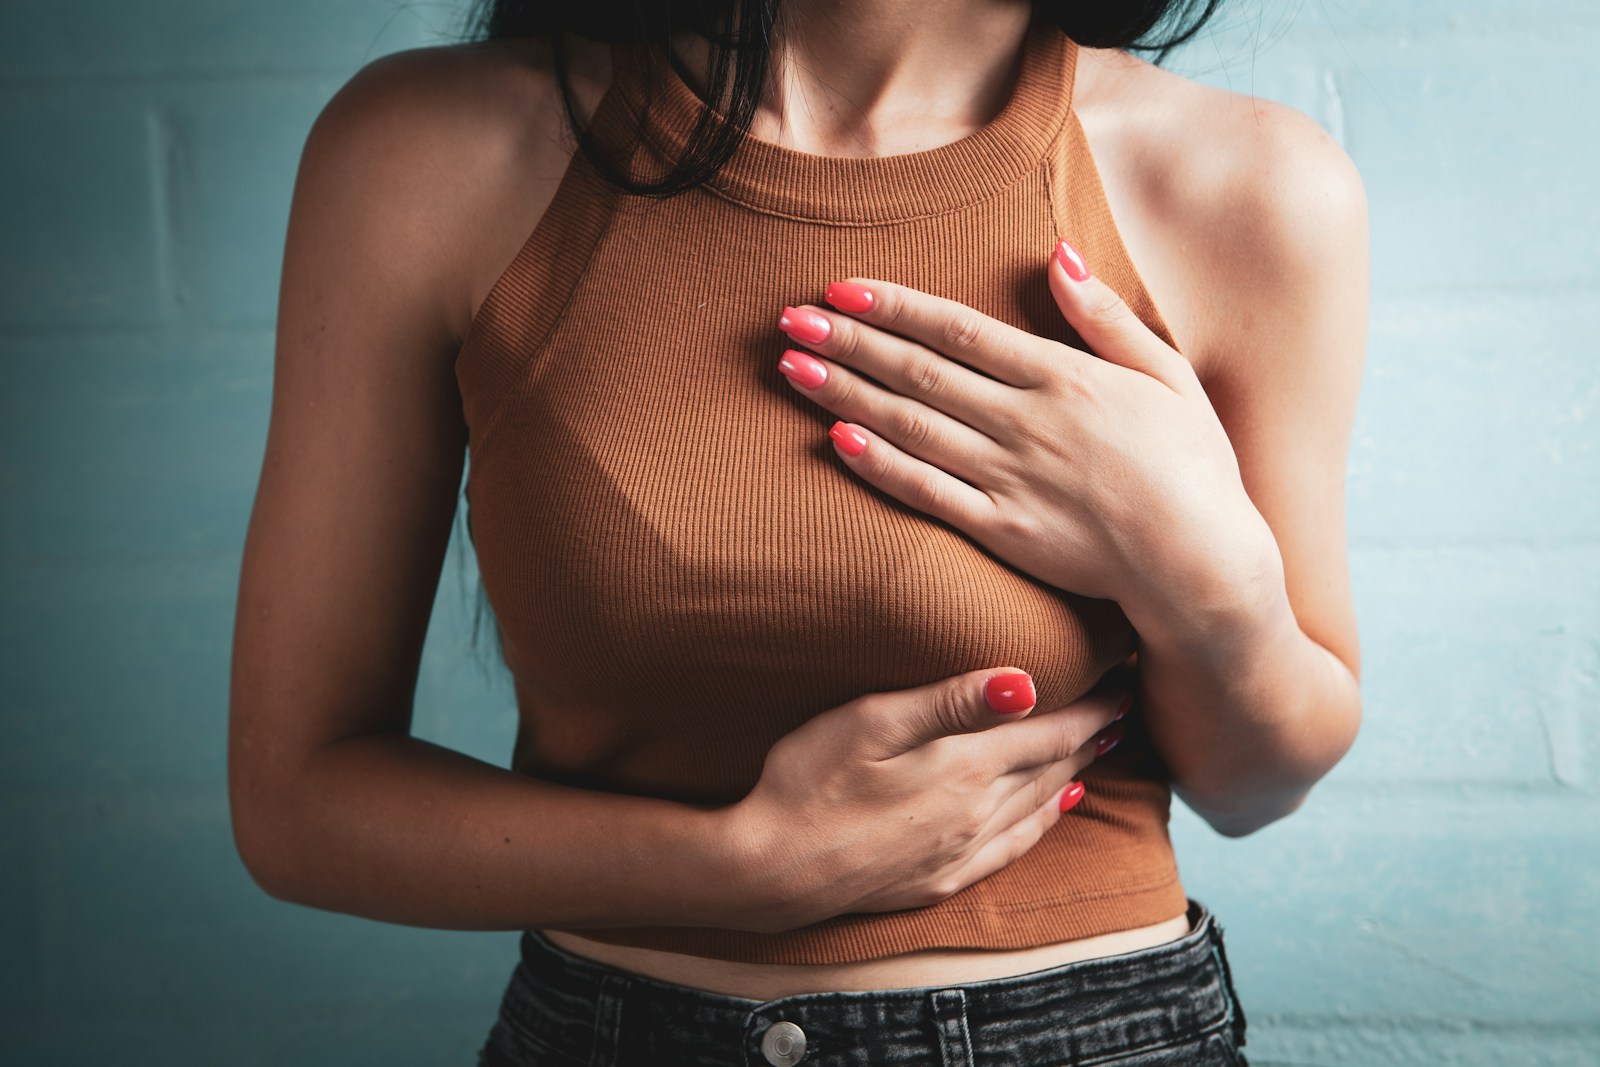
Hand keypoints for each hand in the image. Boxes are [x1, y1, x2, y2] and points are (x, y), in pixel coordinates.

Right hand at [720, 665, 1129, 933]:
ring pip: (1037, 806)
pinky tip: (1052, 812)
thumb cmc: (808, 780)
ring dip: (1071, 775)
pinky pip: (1012, 849)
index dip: (1090, 709)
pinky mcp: (939, 879)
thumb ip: (951, 701)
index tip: (1121, 685)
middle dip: (1090, 737)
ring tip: (1098, 752)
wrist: (770, 868)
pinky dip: (1042, 824)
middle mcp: (976, 813)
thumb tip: (1027, 681)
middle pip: (1049, 768)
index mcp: (964, 766)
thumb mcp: (871, 722)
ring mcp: (959, 852)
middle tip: (1121, 710)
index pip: (1048, 732)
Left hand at [773, 241, 1279, 627]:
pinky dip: (881, 465)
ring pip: (911, 426)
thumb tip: (1059, 252)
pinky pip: (928, 493)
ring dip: (847, 393)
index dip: (894, 307)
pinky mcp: (1002, 531)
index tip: (840, 288)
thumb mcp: (1167, 374)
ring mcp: (1010, 477)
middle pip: (919, 372)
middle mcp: (1027, 421)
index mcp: (1063, 377)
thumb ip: (1105, 317)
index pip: (959, 330)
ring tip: (791, 367)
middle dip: (848, 342)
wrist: (1202, 564)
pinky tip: (836, 440)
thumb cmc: (1194, 467)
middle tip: (789, 318)